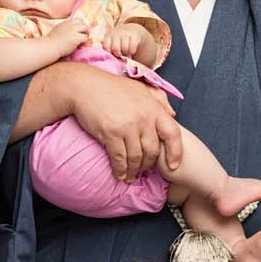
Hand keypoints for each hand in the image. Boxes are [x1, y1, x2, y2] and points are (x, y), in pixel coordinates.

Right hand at [51, 15, 90, 56]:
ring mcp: (73, 30)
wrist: (50, 47)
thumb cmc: (52, 41)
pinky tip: (80, 45)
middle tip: (83, 36)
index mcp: (66, 22)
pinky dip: (84, 41)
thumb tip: (73, 32)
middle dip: (85, 29)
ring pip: (86, 28)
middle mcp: (70, 24)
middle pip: (83, 23)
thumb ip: (66, 28)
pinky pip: (85, 37)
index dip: (80, 26)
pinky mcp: (76, 37)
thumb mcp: (58, 30)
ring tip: (82, 41)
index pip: (78, 20)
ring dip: (86, 34)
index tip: (79, 32)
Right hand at [68, 67, 182, 180]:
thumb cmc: (113, 87)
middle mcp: (143, 117)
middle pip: (153, 150)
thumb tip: (173, 114)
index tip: (173, 165)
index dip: (175, 152)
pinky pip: (119, 158)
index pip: (173, 133)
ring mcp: (127, 126)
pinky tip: (120, 174)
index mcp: (153, 107)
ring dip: (134, 170)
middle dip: (149, 164)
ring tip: (131, 176)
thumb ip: (159, 100)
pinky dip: (120, 170)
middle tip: (143, 170)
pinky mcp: (111, 133)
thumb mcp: (141, 88)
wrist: (85, 85)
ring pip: (136, 157)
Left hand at [103, 24, 148, 61]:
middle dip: (118, 53)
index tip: (112, 53)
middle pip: (115, 48)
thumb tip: (110, 60)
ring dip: (126, 52)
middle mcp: (116, 33)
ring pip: (125, 48)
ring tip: (126, 51)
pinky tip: (131, 50)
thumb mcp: (112, 42)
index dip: (109, 52)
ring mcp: (125, 33)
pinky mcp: (134, 35)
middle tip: (120, 53)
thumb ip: (109, 49)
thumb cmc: (119, 41)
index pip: (106, 46)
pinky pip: (132, 48)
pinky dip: (132, 51)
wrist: (132, 30)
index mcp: (108, 35)